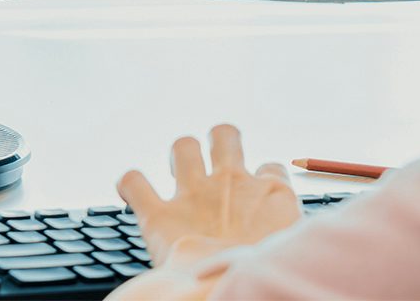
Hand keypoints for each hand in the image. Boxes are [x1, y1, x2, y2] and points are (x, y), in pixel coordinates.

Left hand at [117, 124, 303, 268]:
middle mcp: (233, 184)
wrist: (229, 295)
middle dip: (216, 143)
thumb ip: (284, 234)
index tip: (255, 201)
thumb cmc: (267, 279)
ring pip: (183, 146)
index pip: (272, 168)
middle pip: (225, 135)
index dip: (262, 179)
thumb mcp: (290, 251)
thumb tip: (281, 239)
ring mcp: (195, 195)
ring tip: (175, 174)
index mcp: (273, 195)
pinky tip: (131, 192)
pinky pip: (134, 181)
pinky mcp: (160, 216)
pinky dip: (130, 184)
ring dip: (177, 156)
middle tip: (211, 172)